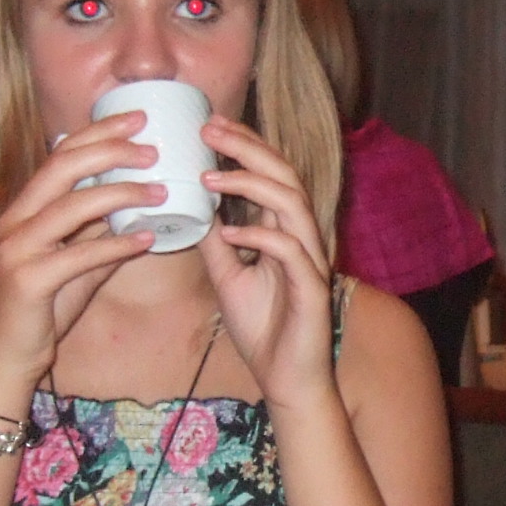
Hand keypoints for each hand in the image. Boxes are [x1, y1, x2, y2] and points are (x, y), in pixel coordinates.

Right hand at [0, 113, 167, 390]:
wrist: (6, 358)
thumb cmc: (40, 310)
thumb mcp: (74, 265)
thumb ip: (99, 237)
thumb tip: (141, 217)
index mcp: (24, 209)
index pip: (60, 155)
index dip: (98, 132)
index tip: (138, 118)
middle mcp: (15, 220)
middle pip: (63, 167)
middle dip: (111, 151)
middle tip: (153, 148)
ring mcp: (17, 248)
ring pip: (71, 206)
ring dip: (120, 195)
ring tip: (160, 192)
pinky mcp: (27, 280)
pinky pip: (78, 256)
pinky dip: (115, 245)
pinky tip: (145, 241)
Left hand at [198, 115, 339, 415]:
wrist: (287, 380)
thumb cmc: (264, 328)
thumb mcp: (228, 276)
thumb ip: (216, 241)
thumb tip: (192, 206)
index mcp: (284, 230)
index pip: (270, 173)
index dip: (243, 145)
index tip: (207, 125)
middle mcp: (302, 237)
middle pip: (284, 174)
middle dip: (247, 147)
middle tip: (209, 129)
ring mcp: (311, 260)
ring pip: (292, 203)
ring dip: (251, 186)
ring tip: (211, 178)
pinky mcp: (312, 289)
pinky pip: (291, 251)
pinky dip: (259, 237)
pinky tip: (228, 234)